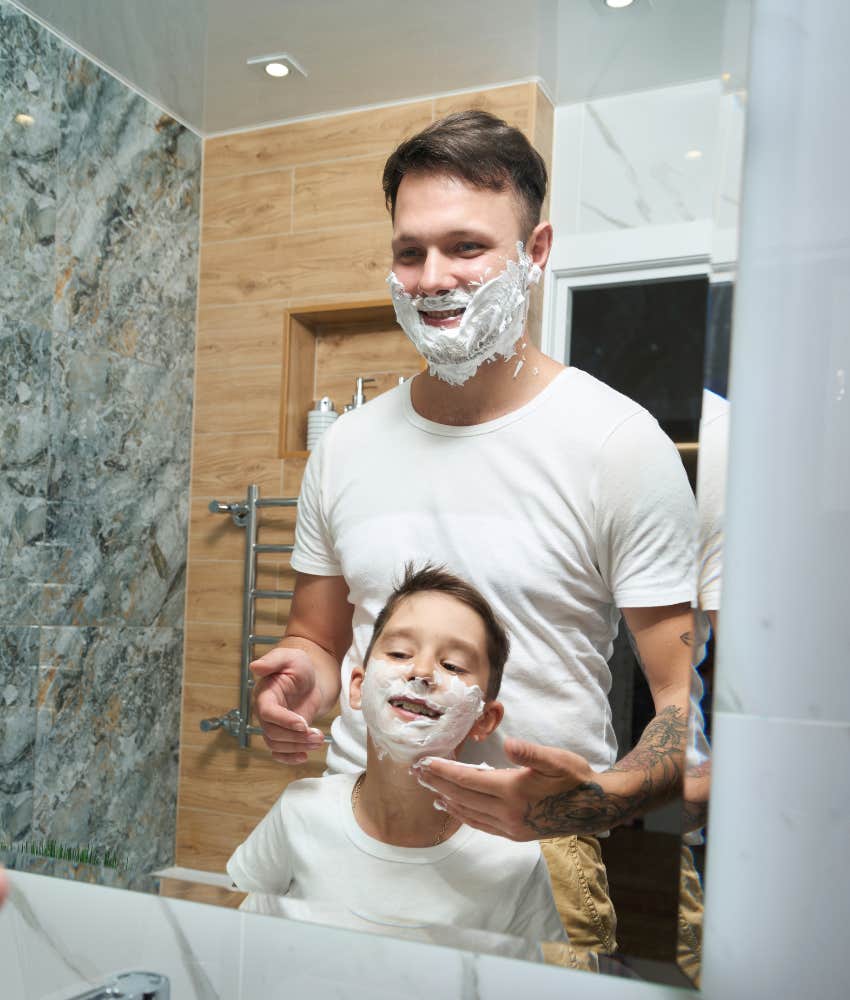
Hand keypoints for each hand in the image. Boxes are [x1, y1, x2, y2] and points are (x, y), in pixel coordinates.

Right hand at [252, 646, 326, 762]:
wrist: (310, 677)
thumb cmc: (298, 665)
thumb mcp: (289, 658)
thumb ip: (273, 660)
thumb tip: (255, 666)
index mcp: (264, 695)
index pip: (267, 712)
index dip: (283, 720)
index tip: (302, 723)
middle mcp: (265, 713)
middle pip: (273, 733)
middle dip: (296, 737)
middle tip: (318, 735)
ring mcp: (274, 725)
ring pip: (278, 745)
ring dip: (298, 747)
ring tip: (319, 740)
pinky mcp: (284, 734)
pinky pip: (280, 752)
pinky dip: (290, 758)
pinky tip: (304, 756)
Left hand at [414, 739, 599, 840]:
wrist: (595, 808)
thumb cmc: (576, 778)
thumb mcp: (557, 759)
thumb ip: (532, 753)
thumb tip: (510, 744)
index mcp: (513, 791)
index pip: (468, 780)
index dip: (444, 772)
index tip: (425, 763)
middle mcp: (507, 813)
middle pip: (463, 798)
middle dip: (438, 785)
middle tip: (417, 773)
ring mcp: (510, 827)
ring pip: (469, 814)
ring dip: (446, 801)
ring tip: (428, 790)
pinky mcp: (515, 834)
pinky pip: (481, 825)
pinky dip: (463, 816)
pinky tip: (454, 808)